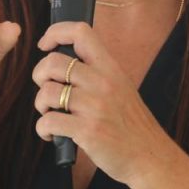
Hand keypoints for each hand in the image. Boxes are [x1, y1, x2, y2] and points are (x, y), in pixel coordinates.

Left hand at [31, 22, 173, 185]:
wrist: (149, 156)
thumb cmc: (131, 123)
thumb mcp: (121, 86)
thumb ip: (97, 72)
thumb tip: (63, 61)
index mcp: (110, 67)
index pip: (80, 32)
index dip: (56, 33)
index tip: (45, 44)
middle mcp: (102, 82)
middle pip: (53, 62)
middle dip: (39, 75)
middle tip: (47, 89)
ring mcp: (94, 106)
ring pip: (46, 92)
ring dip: (40, 104)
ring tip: (50, 114)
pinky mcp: (87, 131)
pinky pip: (48, 122)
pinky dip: (42, 129)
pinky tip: (51, 134)